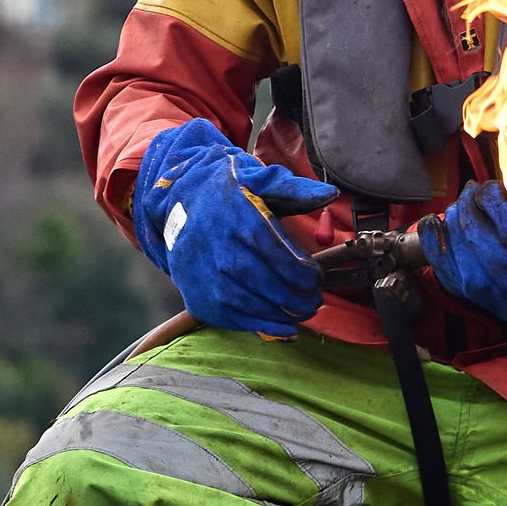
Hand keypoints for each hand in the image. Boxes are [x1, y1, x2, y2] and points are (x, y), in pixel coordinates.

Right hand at [132, 119, 337, 336]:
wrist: (177, 201)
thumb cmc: (226, 192)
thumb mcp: (259, 178)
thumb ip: (295, 189)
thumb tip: (329, 194)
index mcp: (238, 219)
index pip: (277, 255)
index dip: (302, 273)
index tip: (316, 277)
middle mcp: (219, 250)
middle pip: (265, 284)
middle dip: (297, 298)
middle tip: (314, 300)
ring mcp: (206, 278)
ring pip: (251, 306)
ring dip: (283, 315)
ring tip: (302, 311)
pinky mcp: (198, 298)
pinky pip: (234, 320)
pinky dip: (262, 327)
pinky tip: (283, 325)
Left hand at [418, 182, 506, 349]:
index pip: (502, 217)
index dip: (492, 195)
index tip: (494, 188)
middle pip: (476, 232)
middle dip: (470, 203)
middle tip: (475, 192)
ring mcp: (498, 295)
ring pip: (459, 252)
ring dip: (455, 220)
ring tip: (462, 207)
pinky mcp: (486, 303)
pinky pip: (449, 274)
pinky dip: (436, 247)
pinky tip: (435, 226)